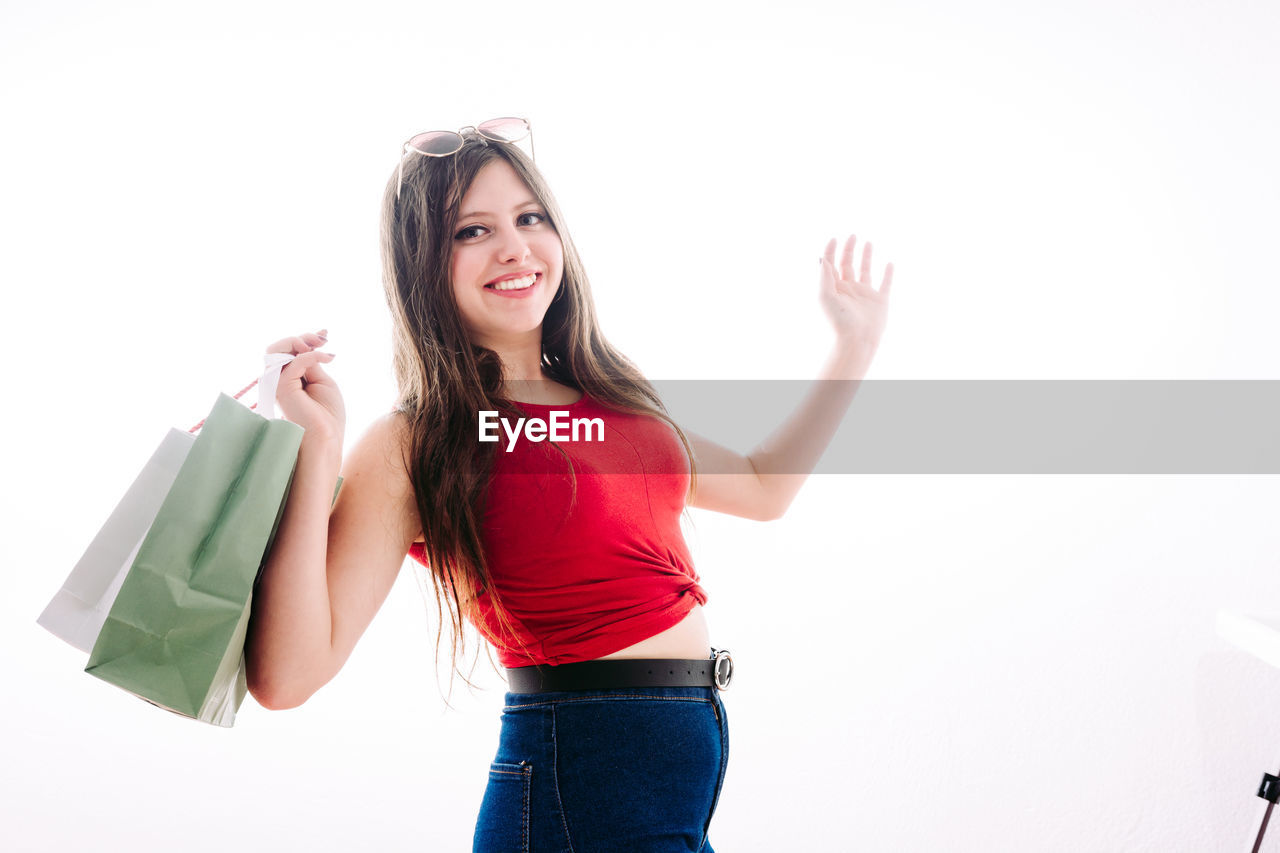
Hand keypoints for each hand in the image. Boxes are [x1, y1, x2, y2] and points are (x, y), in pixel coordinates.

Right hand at [266, 329, 343, 442]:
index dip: (305, 338)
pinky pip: (294, 361)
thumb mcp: (322, 381)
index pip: (288, 352)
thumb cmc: (327, 416)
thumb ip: (310, 363)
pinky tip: (328, 358)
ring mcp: (276, 383)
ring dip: (300, 341)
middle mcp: (277, 380)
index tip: (324, 334)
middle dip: (302, 337)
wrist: (326, 438)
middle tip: (323, 339)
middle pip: (279, 347)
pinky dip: (312, 355)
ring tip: (320, 344)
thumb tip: (304, 344)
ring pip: (276, 350)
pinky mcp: (281, 387)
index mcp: (287, 380)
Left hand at [818, 235, 892, 350]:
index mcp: (834, 288)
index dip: (831, 250)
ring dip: (866, 256)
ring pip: (865, 270)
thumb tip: (822, 258)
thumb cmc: (839, 321)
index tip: (834, 238)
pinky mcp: (880, 301)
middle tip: (852, 235)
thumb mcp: (825, 297)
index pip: (831, 264)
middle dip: (848, 249)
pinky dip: (888, 273)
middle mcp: (849, 289)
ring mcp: (865, 294)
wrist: (857, 340)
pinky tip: (889, 263)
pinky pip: (885, 284)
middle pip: (847, 264)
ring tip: (868, 242)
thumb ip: (824, 277)